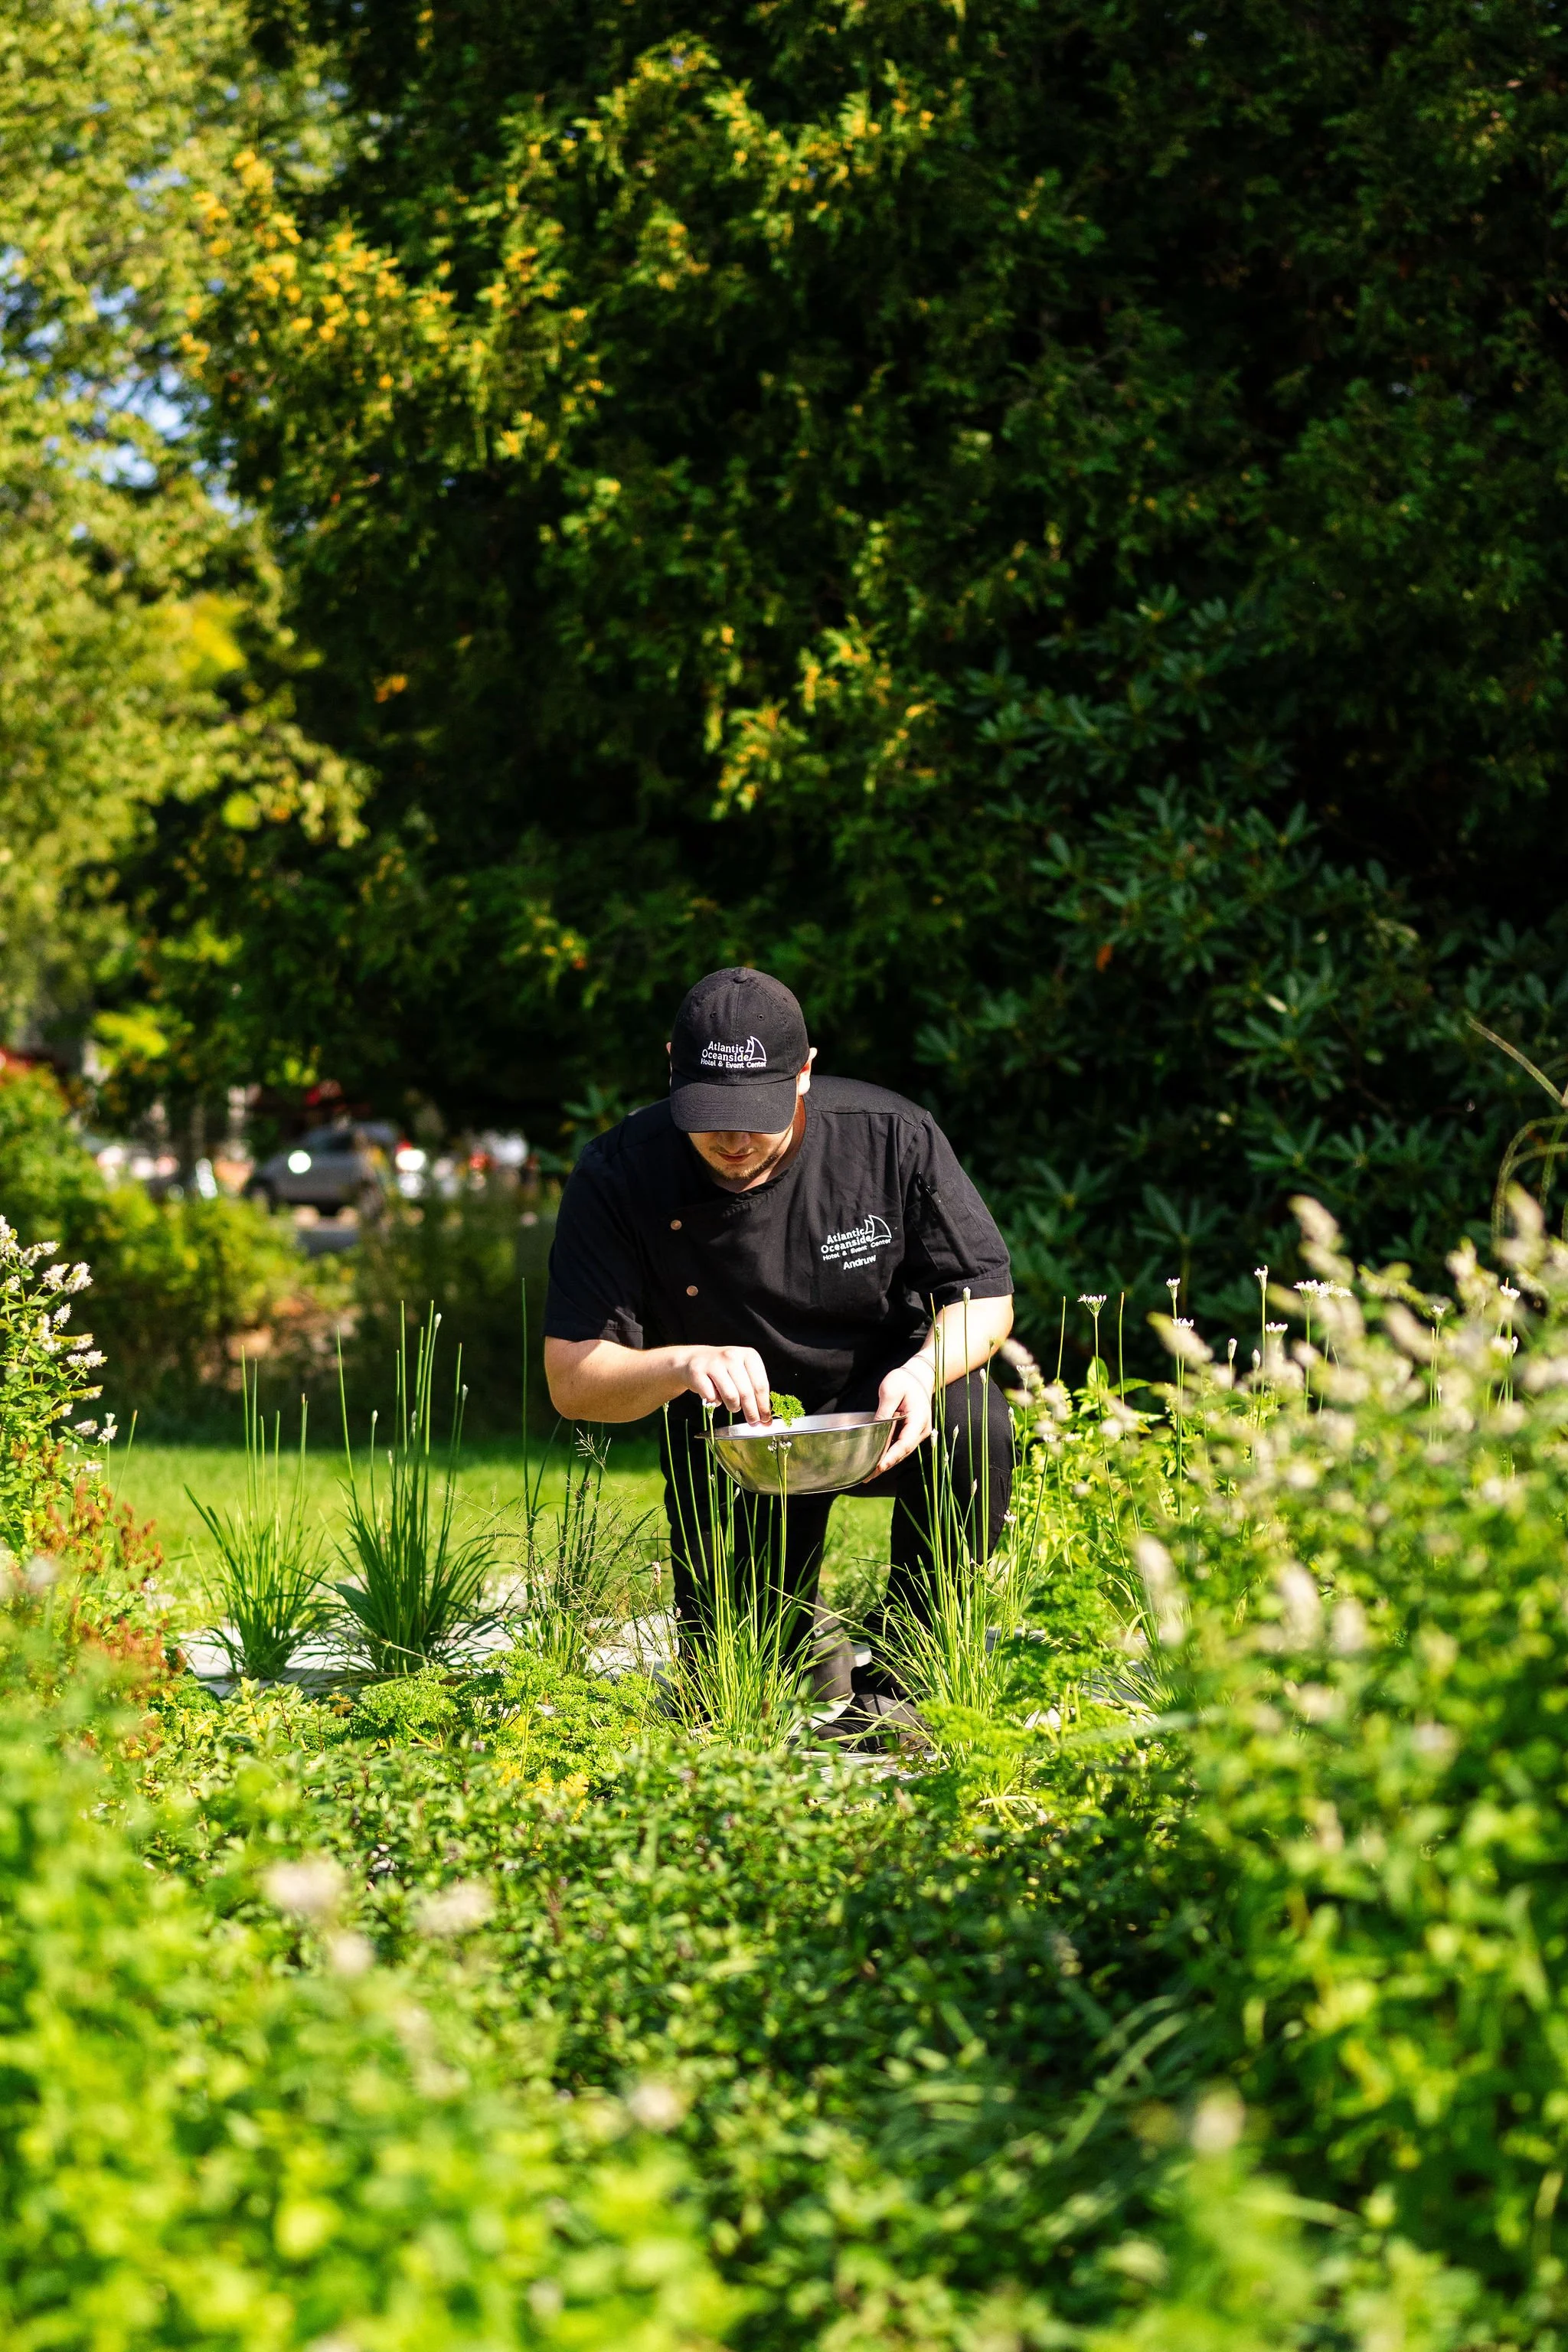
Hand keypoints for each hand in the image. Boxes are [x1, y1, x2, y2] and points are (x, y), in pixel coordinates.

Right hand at [677, 1343, 772, 1425]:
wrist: (694, 1359)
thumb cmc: (723, 1369)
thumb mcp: (743, 1372)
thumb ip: (755, 1389)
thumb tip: (765, 1414)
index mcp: (749, 1355)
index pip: (761, 1385)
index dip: (764, 1405)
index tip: (766, 1419)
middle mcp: (732, 1356)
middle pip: (747, 1393)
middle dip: (751, 1412)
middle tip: (753, 1422)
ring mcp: (714, 1364)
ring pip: (731, 1396)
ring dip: (733, 1407)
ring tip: (732, 1405)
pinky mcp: (698, 1373)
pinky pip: (712, 1398)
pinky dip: (715, 1402)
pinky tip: (715, 1397)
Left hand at [868, 1357, 935, 1475]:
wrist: (919, 1377)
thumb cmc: (904, 1381)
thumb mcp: (890, 1390)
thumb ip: (884, 1411)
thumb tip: (875, 1429)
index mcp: (919, 1419)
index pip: (905, 1443)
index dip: (892, 1456)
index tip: (879, 1466)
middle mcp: (921, 1430)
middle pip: (902, 1452)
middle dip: (885, 1465)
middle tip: (866, 1477)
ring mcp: (917, 1433)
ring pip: (901, 1452)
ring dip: (886, 1463)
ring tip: (867, 1475)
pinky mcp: (911, 1433)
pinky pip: (899, 1446)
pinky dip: (888, 1454)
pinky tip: (875, 1462)